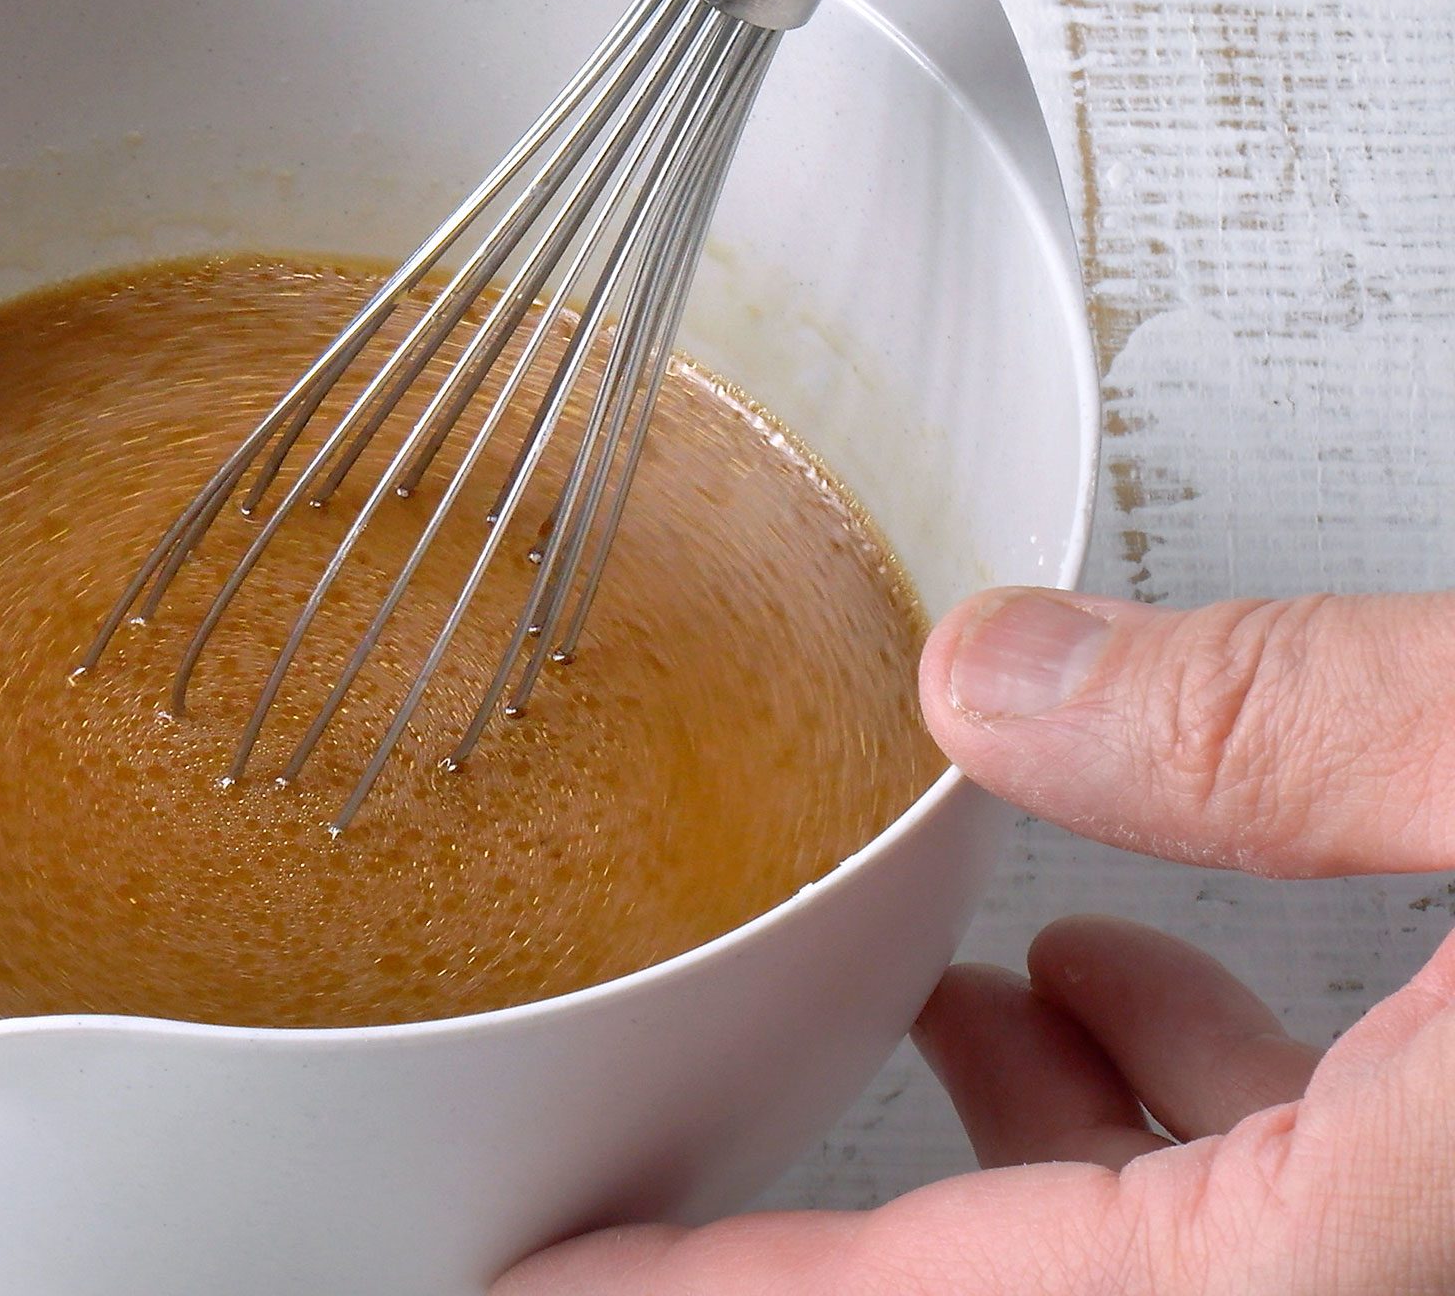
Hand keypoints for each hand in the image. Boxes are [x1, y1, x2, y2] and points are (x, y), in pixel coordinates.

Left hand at [497, 589, 1454, 1293]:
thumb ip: (1285, 721)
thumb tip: (992, 676)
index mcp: (1383, 1227)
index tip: (546, 1276)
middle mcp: (1417, 1266)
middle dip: (841, 1230)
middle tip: (678, 1163)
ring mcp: (1454, 1235)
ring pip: (1168, 1253)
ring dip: (1032, 1138)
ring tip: (952, 1000)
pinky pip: (1291, 1200)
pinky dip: (1182, 1103)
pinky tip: (1134, 978)